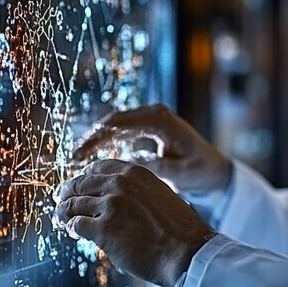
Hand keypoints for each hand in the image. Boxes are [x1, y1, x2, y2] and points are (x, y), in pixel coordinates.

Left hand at [53, 158, 216, 286]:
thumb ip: (135, 191)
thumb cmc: (179, 229)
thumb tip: (113, 198)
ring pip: (72, 204)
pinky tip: (74, 233)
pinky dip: (71, 228)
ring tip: (62, 220)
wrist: (188, 252)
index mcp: (134, 172)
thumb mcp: (159, 195)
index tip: (78, 186)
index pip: (97, 167)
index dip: (83, 177)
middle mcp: (119, 183)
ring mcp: (109, 205)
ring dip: (63, 213)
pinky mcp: (102, 229)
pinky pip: (75, 225)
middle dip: (67, 193)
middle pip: (80, 183)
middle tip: (61, 201)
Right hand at [73, 103, 231, 194]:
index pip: (121, 124)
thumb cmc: (200, 171)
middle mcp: (155, 113)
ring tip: (78, 158)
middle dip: (92, 139)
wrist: (214, 168)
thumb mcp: (179, 173)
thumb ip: (155, 167)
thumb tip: (127, 165)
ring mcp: (151, 117)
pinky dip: (107, 140)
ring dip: (97, 139)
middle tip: (73, 158)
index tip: (80, 156)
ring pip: (115, 123)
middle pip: (114, 121)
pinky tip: (93, 156)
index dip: (97, 139)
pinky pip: (122, 129)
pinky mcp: (148, 125)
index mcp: (161, 120)